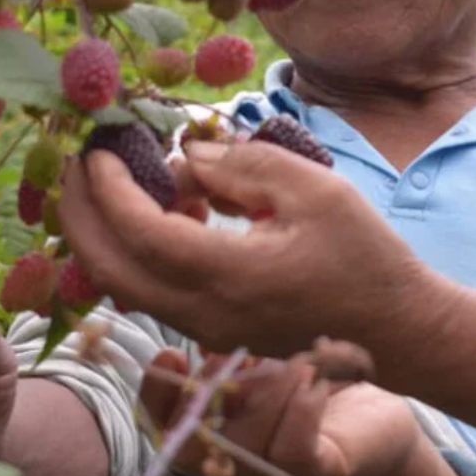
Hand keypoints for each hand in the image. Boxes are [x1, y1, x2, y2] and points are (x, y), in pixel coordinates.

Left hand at [57, 140, 456, 358]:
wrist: (396, 328)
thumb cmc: (364, 255)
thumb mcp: (314, 190)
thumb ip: (245, 167)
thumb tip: (188, 157)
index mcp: (226, 275)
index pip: (139, 230)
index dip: (108, 186)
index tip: (102, 145)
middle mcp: (202, 312)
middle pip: (108, 268)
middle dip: (81, 212)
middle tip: (80, 162)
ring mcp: (204, 328)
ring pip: (123, 285)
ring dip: (107, 233)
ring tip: (118, 180)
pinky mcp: (212, 330)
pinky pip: (151, 292)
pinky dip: (137, 251)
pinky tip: (167, 210)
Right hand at [139, 349, 459, 475]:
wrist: (394, 415)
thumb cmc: (326, 379)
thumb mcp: (272, 356)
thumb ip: (235, 350)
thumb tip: (204, 326)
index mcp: (221, 433)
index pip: (165, 429)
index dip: (156, 397)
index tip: (170, 353)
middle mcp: (239, 464)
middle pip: (189, 449)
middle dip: (206, 397)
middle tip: (237, 357)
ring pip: (246, 447)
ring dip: (267, 392)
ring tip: (296, 360)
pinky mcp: (321, 473)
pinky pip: (294, 450)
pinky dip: (301, 407)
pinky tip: (317, 378)